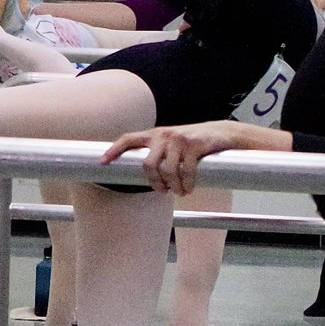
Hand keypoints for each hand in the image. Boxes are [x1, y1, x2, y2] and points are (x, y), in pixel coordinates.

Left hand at [101, 120, 248, 195]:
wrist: (222, 134)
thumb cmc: (194, 143)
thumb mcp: (172, 144)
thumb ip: (158, 153)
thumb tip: (144, 174)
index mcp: (155, 135)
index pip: (128, 139)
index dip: (114, 150)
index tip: (102, 162)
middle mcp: (164, 135)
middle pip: (148, 165)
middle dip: (155, 183)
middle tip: (164, 191)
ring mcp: (179, 139)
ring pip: (168, 171)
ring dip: (174, 187)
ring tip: (181, 191)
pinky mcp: (195, 145)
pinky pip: (186, 172)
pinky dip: (187, 184)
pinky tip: (189, 187)